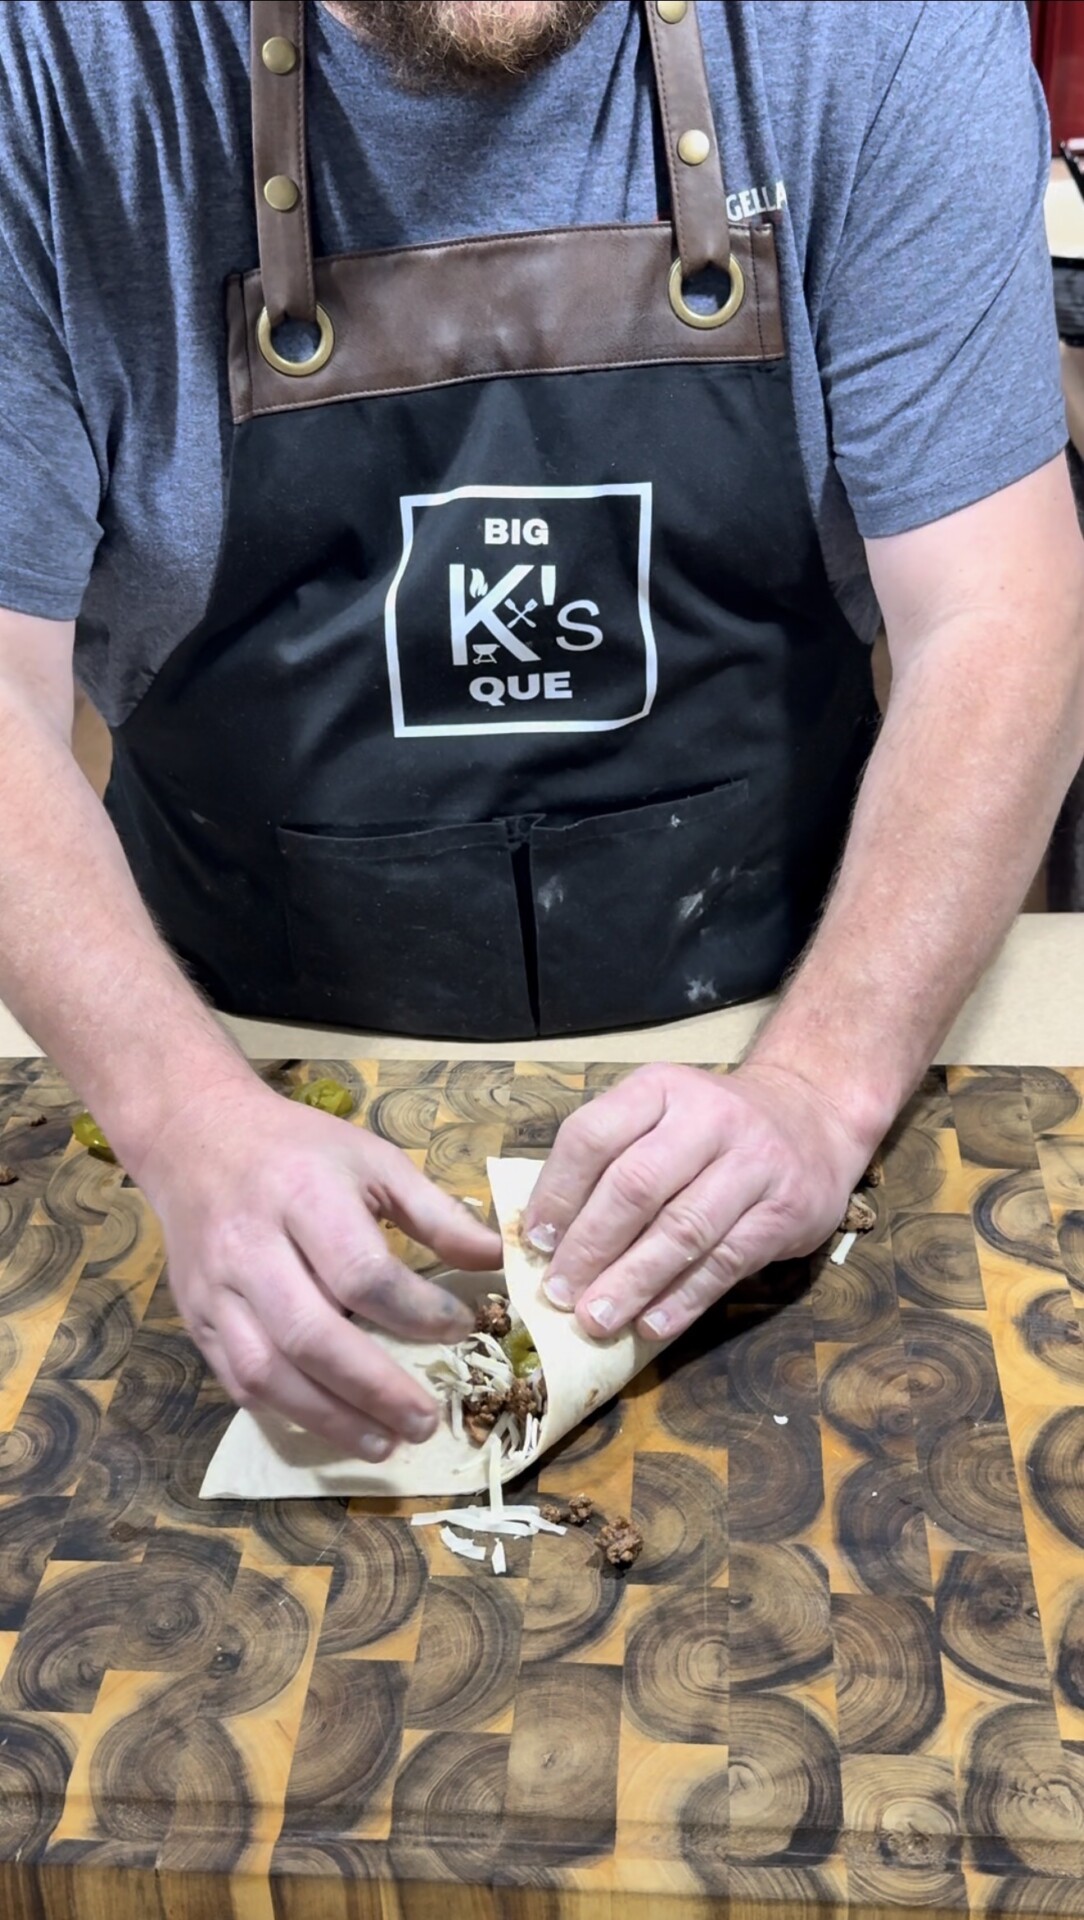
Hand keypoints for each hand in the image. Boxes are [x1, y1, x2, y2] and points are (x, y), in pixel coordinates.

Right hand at [131, 1079, 500, 1457]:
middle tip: (426, 1422)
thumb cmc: (298, 1150)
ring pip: (267, 1372)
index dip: (415, 1312)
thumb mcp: (374, 1161)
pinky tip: (331, 1422)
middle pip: (311, 1335)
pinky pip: (238, 1381)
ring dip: (329, 1418)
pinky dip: (287, 1410)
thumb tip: (496, 1259)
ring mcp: (216, 1290)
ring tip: (385, 1442)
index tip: (460, 1328)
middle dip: (374, 1389)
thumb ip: (436, 1214)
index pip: (361, 1273)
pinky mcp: (196, 1319)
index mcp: (304, 1197)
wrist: (195, 1137)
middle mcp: (251, 1247)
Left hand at [523, 1062, 873, 1342]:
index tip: (536, 1243)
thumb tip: (547, 1238)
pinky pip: (726, 1261)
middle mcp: (709, 1116)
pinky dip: (683, 1298)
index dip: (558, 1193)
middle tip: (559, 1294)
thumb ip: (609, 1162)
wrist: (812, 1119)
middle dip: (590, 1247)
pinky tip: (651, 1326)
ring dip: (632, 1281)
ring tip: (595, 1320)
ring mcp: (754, 1161)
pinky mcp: (786, 1209)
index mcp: (660, 1088)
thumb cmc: (713, 1130)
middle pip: (636, 1186)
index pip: (593, 1136)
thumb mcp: (661, 1116)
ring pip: (682, 1229)